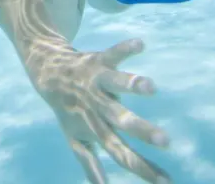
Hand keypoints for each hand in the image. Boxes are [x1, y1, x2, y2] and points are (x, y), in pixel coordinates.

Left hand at [26, 38, 169, 183]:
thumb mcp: (77, 139)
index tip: (167, 182)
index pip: (122, 153)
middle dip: (143, 130)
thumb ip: (91, 164)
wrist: (47, 75)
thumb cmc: (69, 110)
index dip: (143, 169)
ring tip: (150, 86)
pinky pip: (113, 53)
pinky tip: (141, 44)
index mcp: (96, 128)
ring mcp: (97, 83)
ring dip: (132, 85)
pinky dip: (125, 48)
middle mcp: (97, 106)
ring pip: (116, 85)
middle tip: (166, 140)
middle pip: (121, 120)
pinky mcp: (98, 61)